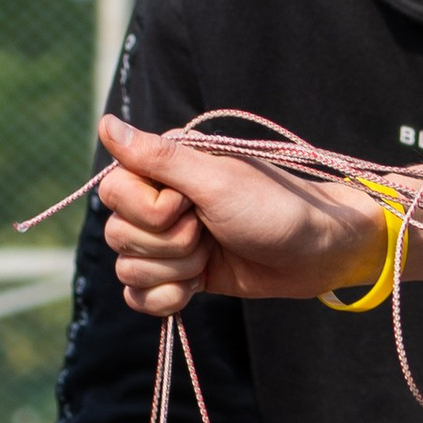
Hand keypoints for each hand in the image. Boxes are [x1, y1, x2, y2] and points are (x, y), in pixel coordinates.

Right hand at [99, 118, 378, 317]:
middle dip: (170, 246)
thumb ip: (158, 158)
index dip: (149, 211)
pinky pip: (138, 296)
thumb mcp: (216, 182)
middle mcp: (159, 202)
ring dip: (176, 272)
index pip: (112, 193)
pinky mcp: (178, 274)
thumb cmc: (275, 208)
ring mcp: (168, 241)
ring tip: (212, 256)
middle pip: (118, 236)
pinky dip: (166, 299)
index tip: (190, 206)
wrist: (317, 253)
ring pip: (128, 269)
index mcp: (163, 169)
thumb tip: (105, 123)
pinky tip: (195, 289)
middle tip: (211, 232)